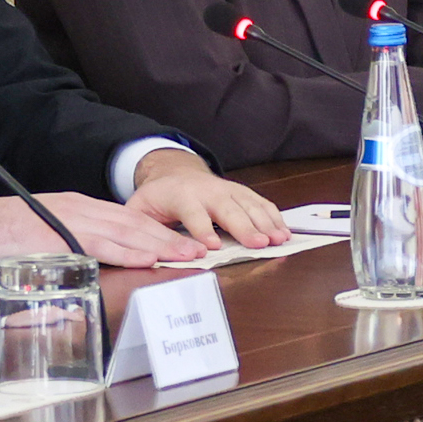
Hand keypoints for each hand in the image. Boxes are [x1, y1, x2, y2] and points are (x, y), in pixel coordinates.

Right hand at [0, 190, 198, 265]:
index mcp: (77, 210)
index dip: (156, 232)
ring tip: (187, 255)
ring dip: (160, 244)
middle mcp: (80, 210)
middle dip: (169, 237)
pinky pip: (101, 245)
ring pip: (126, 233)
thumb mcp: (40, 241)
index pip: (126, 220)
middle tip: (198, 251)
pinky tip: (149, 258)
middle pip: (134, 224)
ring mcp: (71, 221)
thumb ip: (65, 253)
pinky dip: (128, 251)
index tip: (180, 244)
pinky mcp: (61, 236)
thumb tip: (81, 277)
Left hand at [130, 149, 290, 251]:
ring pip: (249, 205)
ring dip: (266, 223)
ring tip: (278, 240)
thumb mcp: (140, 208)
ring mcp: (228, 189)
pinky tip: (284, 231)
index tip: (212, 247)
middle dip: (244, 227)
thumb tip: (140, 249)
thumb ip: (138, 225)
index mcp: (181, 196)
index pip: (193, 213)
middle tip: (258, 244)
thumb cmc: (158, 198)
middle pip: (228, 210)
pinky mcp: (241, 192)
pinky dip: (274, 217)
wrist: (175, 172)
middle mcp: (208, 191)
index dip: (202, 229)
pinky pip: (261, 203)